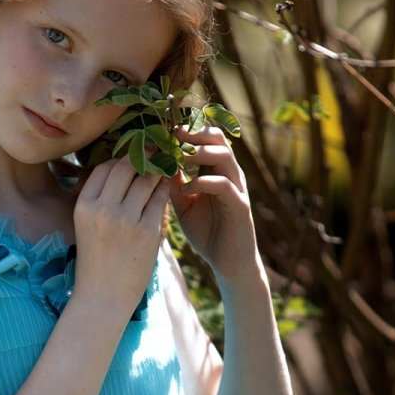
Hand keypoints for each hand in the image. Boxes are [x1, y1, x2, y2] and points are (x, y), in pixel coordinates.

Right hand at [73, 157, 170, 316]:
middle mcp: (102, 209)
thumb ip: (101, 199)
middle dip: (141, 157)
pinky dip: (165, 189)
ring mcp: (126, 220)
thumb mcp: (87, 226)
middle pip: (125, 167)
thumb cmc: (96, 261)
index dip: (120, 159)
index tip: (132, 158)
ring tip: (163, 168)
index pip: (104, 168)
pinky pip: (160, 199)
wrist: (103, 298)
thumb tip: (122, 168)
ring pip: (146, 179)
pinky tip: (168, 187)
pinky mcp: (148, 231)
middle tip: (153, 152)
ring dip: (156, 171)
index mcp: (83, 205)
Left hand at [169, 125, 259, 286]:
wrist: (228, 262)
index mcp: (217, 170)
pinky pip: (223, 185)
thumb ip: (174, 183)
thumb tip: (155, 163)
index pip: (206, 139)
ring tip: (177, 159)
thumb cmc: (207, 232)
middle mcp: (230, 174)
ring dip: (198, 153)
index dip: (186, 131)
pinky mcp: (240, 205)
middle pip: (217, 138)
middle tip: (171, 136)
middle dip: (193, 134)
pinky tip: (185, 190)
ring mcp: (237, 188)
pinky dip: (202, 183)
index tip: (163, 131)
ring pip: (223, 156)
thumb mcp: (184, 204)